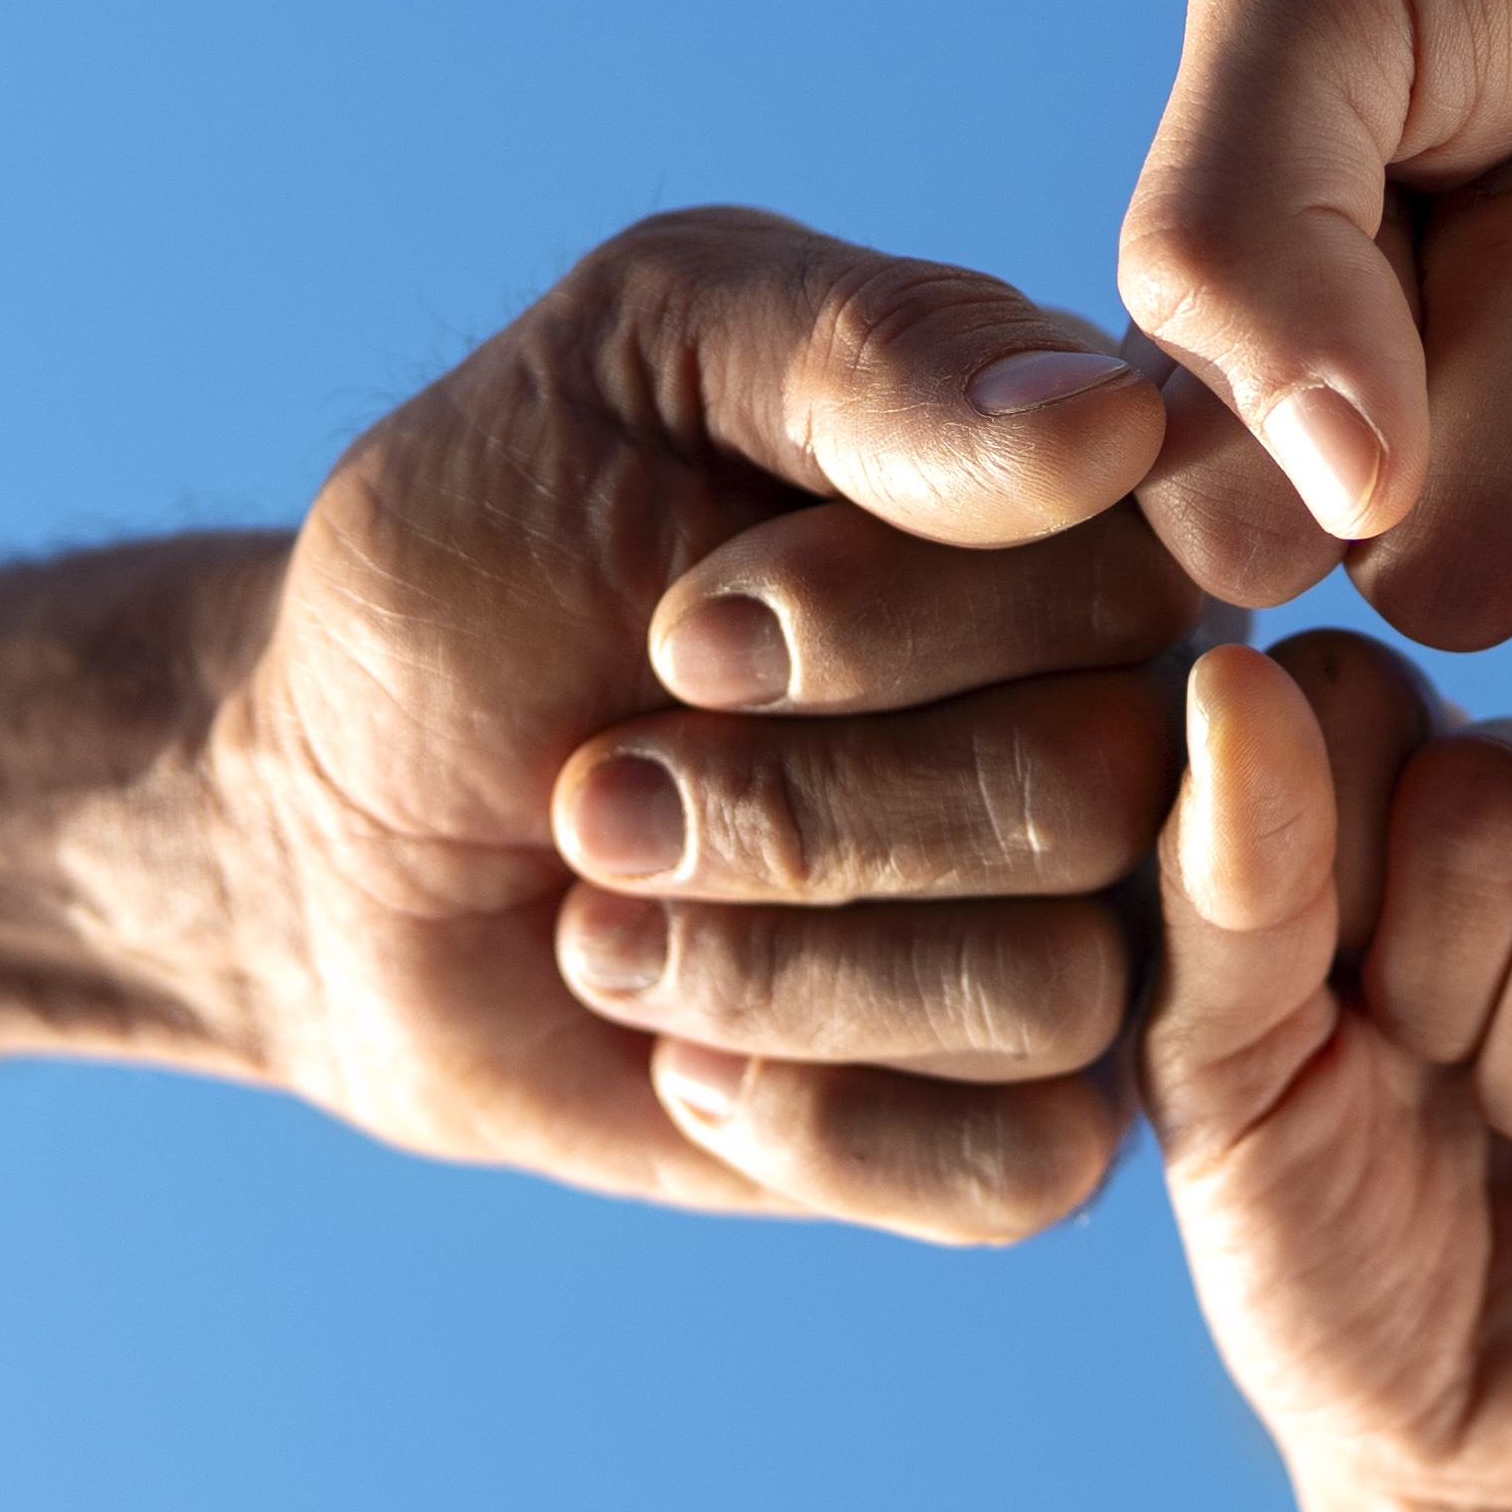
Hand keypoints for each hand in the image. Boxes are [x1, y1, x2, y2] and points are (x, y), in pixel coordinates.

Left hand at [202, 208, 1212, 1240]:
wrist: (340, 832)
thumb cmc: (493, 555)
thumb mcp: (630, 355)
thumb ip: (868, 349)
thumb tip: (1110, 420)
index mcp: (1104, 494)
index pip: (1171, 541)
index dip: (901, 614)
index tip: (684, 626)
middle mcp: (1153, 708)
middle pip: (1105, 784)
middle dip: (788, 802)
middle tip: (600, 785)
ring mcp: (1110, 927)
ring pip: (1057, 987)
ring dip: (763, 961)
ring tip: (609, 907)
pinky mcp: (1030, 1123)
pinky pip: (1025, 1162)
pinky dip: (811, 1116)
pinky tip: (688, 1052)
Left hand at [1150, 634, 1511, 1511]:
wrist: (1492, 1453)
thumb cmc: (1326, 1261)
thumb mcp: (1226, 1092)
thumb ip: (1227, 889)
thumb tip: (1232, 671)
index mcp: (1388, 778)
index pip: (1360, 704)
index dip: (1334, 891)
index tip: (1328, 1017)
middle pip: (1509, 791)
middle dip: (1453, 997)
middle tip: (1453, 1100)